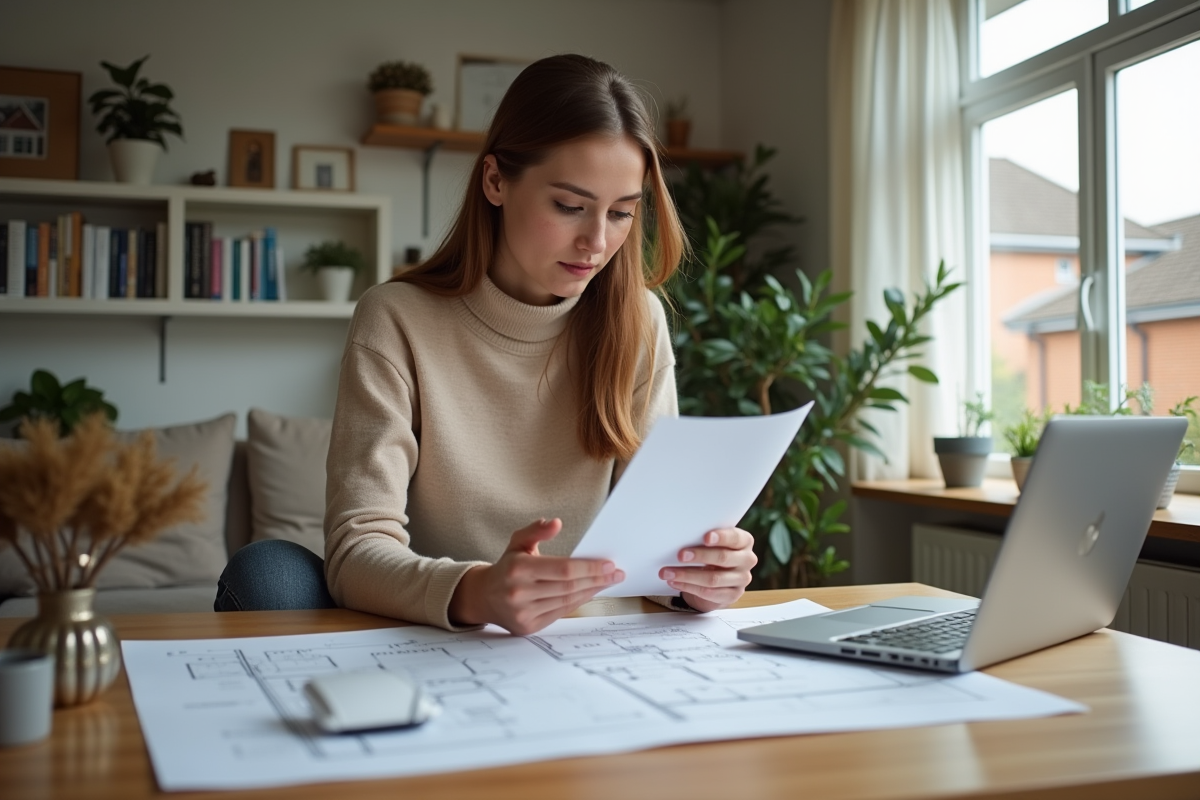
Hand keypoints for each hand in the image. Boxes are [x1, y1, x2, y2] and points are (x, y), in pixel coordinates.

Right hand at [449, 518, 624, 634]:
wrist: (484, 597)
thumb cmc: (507, 567)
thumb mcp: (518, 542)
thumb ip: (536, 530)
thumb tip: (556, 523)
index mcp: (517, 568)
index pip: (563, 569)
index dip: (589, 567)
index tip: (609, 563)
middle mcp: (519, 592)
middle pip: (569, 586)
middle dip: (597, 579)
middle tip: (616, 573)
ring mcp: (523, 612)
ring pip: (567, 601)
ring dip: (592, 590)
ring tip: (608, 581)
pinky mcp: (528, 627)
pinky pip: (561, 612)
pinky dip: (579, 601)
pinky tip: (590, 591)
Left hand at [659, 527, 756, 612]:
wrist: (718, 577)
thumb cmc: (713, 553)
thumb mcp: (713, 543)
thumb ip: (705, 539)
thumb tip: (681, 536)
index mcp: (744, 541)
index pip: (735, 538)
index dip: (721, 537)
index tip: (705, 538)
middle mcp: (747, 559)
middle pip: (723, 558)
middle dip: (700, 556)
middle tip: (680, 555)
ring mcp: (741, 579)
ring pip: (714, 578)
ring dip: (688, 575)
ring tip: (669, 572)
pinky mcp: (732, 595)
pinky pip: (709, 593)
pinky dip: (689, 587)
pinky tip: (675, 582)